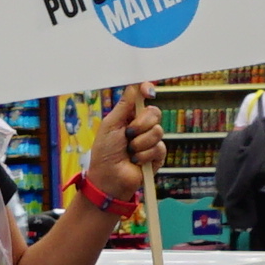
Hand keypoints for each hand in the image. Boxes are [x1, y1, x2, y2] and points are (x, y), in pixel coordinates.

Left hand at [79, 90, 157, 210]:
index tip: (147, 91)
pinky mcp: (158, 155)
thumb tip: (134, 86)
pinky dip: (145, 154)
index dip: (147, 91)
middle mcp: (142, 126)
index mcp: (129, 116)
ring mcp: (151, 140)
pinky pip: (159, 147)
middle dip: (141, 123)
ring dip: (140, 142)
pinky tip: (136, 161)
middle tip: (128, 134)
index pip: (143, 98)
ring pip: (158, 130)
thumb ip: (123, 106)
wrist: (109, 178)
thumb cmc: (105, 152)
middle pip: (154, 112)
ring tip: (130, 151)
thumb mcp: (110, 125)